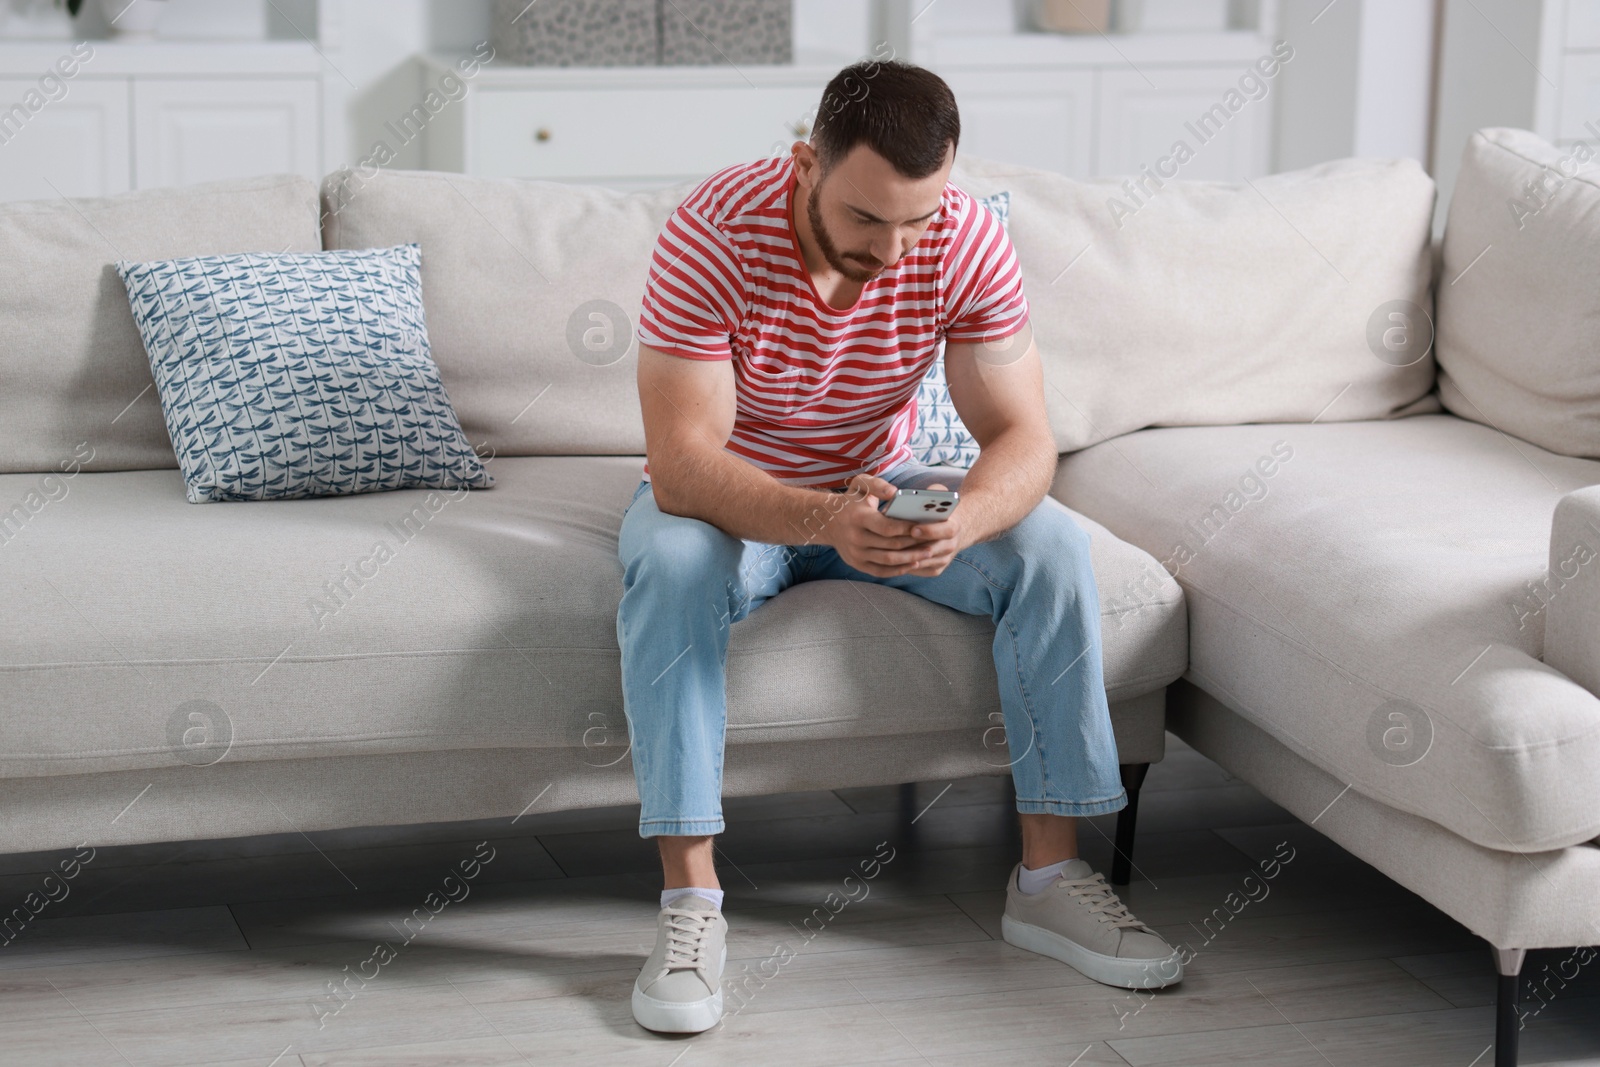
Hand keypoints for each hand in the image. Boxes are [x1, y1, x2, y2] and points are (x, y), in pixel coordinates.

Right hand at [828, 476, 962, 577]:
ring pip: (888, 561)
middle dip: (914, 544)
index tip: (925, 525)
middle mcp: (855, 538)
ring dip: (910, 559)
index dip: (907, 528)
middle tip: (934, 542)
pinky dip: (898, 570)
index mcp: (858, 518)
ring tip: (928, 553)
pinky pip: (881, 571)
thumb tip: (895, 493)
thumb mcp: (860, 485)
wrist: (827, 522)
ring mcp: (855, 554)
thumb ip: (878, 485)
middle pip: (891, 545)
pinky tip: (913, 564)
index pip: (887, 527)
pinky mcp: (857, 564)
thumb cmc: (851, 501)